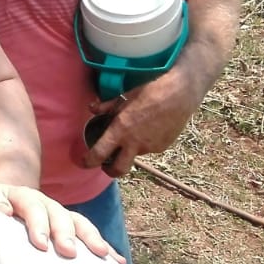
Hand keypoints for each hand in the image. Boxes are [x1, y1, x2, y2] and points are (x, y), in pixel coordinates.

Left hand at [0, 182, 122, 263]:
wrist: (5, 198)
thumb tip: (4, 211)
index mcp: (21, 196)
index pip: (32, 206)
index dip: (37, 223)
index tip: (40, 244)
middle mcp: (45, 203)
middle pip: (59, 215)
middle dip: (65, 233)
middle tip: (70, 252)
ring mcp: (60, 215)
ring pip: (80, 223)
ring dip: (92, 238)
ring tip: (103, 255)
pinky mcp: (71, 228)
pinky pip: (90, 236)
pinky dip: (105, 249)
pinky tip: (117, 263)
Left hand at [83, 68, 198, 177]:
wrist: (180, 95)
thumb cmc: (150, 92)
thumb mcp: (124, 97)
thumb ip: (106, 107)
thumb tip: (91, 109)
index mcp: (120, 130)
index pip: (99, 154)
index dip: (88, 161)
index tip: (84, 162)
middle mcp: (134, 143)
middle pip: (118, 170)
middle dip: (109, 171)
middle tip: (105, 166)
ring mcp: (150, 148)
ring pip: (135, 155)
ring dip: (130, 149)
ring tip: (134, 133)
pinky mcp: (162, 147)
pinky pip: (148, 149)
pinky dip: (144, 143)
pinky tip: (149, 129)